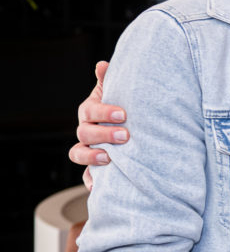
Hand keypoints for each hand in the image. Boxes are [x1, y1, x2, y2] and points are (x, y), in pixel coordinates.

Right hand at [68, 61, 128, 186]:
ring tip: (108, 158)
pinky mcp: (93, 167)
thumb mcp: (118, 91)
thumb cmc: (124, 106)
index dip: (104, 112)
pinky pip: (86, 176)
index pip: (90, 111)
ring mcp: (87, 148)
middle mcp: (85, 130)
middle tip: (125, 135)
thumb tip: (102, 65)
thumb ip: (110, 80)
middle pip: (84, 133)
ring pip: (78, 153)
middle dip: (103, 134)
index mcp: (90, 111)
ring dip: (91, 156)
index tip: (124, 114)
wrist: (130, 126)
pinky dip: (90, 182)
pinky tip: (98, 186)